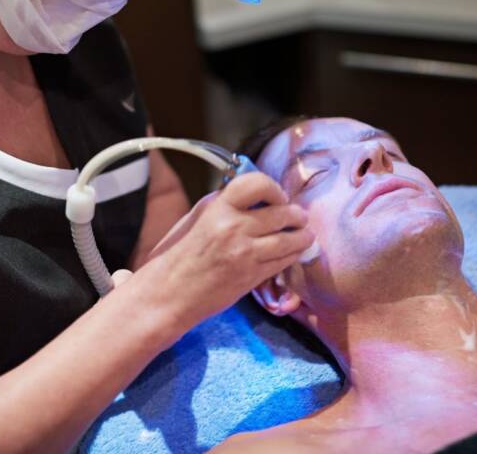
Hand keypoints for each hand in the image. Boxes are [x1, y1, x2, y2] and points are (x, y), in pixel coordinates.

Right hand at [146, 173, 311, 325]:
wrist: (170, 292)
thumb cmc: (180, 254)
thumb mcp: (198, 217)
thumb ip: (226, 203)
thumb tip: (255, 194)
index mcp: (218, 207)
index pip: (257, 183)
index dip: (274, 188)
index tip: (278, 196)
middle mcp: (234, 227)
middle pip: (281, 213)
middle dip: (296, 215)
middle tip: (301, 217)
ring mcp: (244, 253)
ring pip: (288, 240)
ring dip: (302, 236)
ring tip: (306, 234)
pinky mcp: (251, 276)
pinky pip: (282, 261)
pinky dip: (293, 255)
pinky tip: (295, 251)